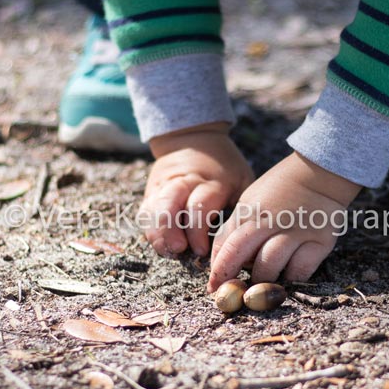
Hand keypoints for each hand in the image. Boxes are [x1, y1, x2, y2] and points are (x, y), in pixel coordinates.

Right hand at [139, 123, 253, 256]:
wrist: (193, 138)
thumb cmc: (226, 167)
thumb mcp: (242, 178)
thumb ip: (239, 206)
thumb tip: (239, 241)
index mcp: (210, 180)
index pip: (199, 205)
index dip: (197, 229)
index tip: (201, 250)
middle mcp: (184, 181)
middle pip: (169, 204)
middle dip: (170, 229)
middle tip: (177, 249)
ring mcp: (164, 185)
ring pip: (153, 208)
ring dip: (156, 231)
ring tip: (165, 250)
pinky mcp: (152, 191)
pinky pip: (146, 210)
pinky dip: (149, 228)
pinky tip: (158, 243)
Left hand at [207, 152, 360, 291]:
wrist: (320, 174)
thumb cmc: (281, 191)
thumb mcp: (251, 201)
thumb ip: (236, 228)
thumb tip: (220, 261)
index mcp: (249, 211)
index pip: (224, 244)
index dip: (217, 269)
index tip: (214, 287)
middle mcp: (269, 221)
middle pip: (239, 254)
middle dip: (231, 279)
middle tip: (232, 295)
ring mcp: (296, 231)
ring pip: (269, 267)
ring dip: (262, 280)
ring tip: (263, 284)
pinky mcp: (319, 242)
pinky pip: (300, 271)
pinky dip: (291, 278)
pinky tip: (288, 276)